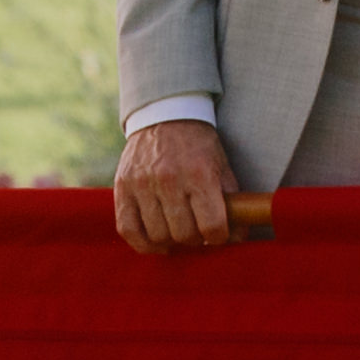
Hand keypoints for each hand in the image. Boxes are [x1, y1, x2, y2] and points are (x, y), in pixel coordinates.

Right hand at [113, 119, 240, 253]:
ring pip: (158, 236)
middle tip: (197, 230)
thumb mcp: (221, 167)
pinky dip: (143, 243)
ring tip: (177, 229)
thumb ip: (232, 203)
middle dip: (195, 239)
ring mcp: (142, 184)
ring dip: (171, 240)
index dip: (219, 237)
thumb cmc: (198, 146)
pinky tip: (156, 240)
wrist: (165, 116)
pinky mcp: (122, 188)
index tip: (217, 233)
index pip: (212, 226)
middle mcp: (169, 179)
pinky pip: (128, 230)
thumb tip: (238, 239)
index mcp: (199, 174)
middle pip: (185, 235)